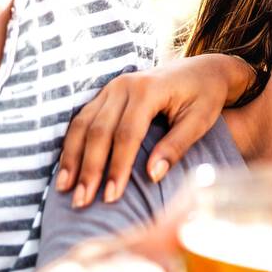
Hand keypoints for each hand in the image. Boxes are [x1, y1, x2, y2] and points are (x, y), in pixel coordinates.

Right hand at [56, 53, 255, 207]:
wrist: (203, 70)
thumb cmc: (206, 97)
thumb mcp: (200, 121)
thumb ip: (176, 146)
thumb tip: (152, 176)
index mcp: (148, 90)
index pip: (127, 134)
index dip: (117, 167)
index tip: (111, 197)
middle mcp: (124, 86)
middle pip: (98, 131)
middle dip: (89, 168)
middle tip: (82, 201)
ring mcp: (111, 87)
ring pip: (82, 124)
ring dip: (72, 158)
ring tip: (65, 188)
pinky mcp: (106, 93)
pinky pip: (82, 119)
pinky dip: (73, 144)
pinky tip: (69, 166)